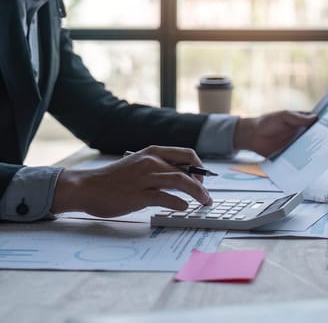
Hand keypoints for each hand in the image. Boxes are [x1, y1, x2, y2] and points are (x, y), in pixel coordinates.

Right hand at [52, 146, 211, 217]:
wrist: (87, 188)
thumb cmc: (113, 179)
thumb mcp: (138, 165)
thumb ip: (158, 167)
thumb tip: (182, 176)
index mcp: (152, 153)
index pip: (186, 153)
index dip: (199, 166)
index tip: (202, 178)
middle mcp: (151, 162)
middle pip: (187, 168)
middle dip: (202, 182)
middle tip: (206, 194)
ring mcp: (145, 178)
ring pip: (181, 181)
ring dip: (197, 192)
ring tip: (204, 201)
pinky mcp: (139, 195)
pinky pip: (166, 197)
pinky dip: (179, 203)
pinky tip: (183, 207)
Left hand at [234, 110, 316, 156]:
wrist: (252, 136)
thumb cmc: (267, 123)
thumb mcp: (283, 117)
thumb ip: (298, 118)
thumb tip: (315, 117)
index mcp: (300, 120)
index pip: (316, 121)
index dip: (324, 123)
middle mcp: (300, 131)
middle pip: (315, 135)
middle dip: (323, 137)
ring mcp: (296, 142)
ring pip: (309, 146)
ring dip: (316, 148)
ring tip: (326, 151)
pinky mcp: (291, 152)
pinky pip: (300, 155)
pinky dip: (306, 157)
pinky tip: (312, 160)